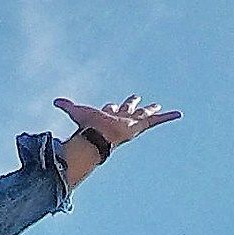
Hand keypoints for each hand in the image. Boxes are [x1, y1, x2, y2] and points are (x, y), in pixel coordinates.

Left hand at [53, 93, 180, 150]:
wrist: (99, 136)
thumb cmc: (89, 127)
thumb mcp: (76, 111)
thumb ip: (66, 106)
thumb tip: (55, 101)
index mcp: (108, 118)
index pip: (111, 110)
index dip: (110, 107)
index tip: (109, 105)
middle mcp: (121, 120)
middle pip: (128, 110)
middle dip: (132, 104)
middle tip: (136, 98)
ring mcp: (132, 123)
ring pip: (144, 114)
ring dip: (151, 110)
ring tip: (158, 106)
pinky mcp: (141, 125)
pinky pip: (158, 121)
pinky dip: (168, 117)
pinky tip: (178, 114)